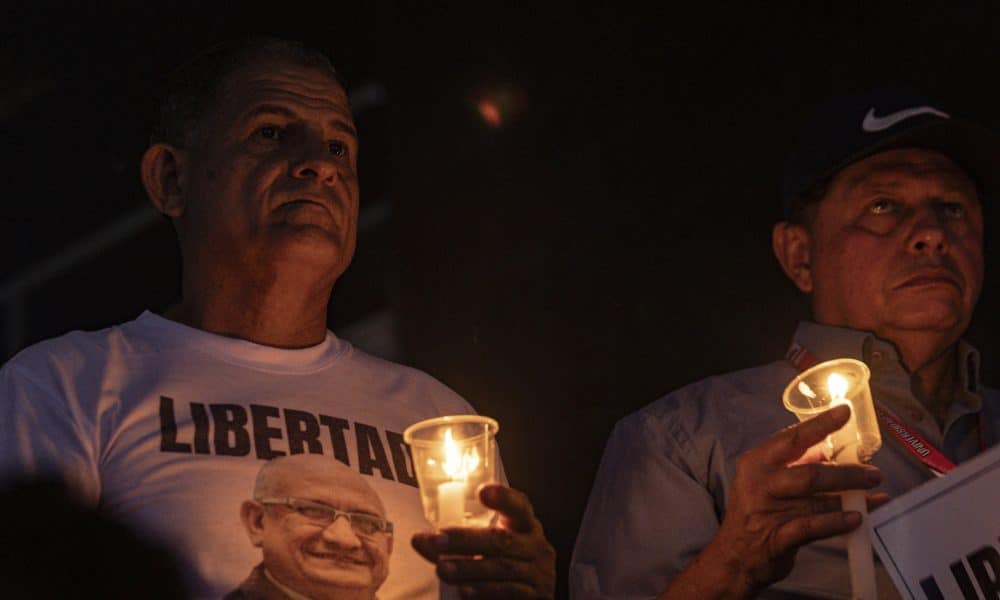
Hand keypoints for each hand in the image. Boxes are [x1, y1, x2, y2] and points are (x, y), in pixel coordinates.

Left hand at [412, 484, 555, 598]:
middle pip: (501, 539)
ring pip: (502, 567)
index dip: (504, 498)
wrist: (529, 596)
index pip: (519, 506)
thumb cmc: (506, 563)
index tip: (483, 491)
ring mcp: (538, 573)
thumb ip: (456, 544)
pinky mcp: (536, 596)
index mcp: (525, 525)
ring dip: (469, 568)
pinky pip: (508, 592)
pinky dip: (484, 590)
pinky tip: (464, 590)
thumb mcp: (487, 548)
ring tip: (442, 568)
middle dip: (466, 539)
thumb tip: (420, 539)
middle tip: (437, 539)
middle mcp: (536, 546)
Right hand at [664, 404, 889, 598]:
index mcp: (756, 462)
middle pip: (811, 472)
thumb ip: (794, 465)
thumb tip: (828, 451)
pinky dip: (837, 523)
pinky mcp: (777, 537)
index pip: (792, 438)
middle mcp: (760, 483)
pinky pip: (813, 527)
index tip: (845, 411)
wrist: (732, 558)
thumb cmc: (754, 515)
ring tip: (873, 497)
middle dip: (847, 472)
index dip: (820, 424)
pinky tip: (856, 519)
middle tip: (874, 473)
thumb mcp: (765, 482)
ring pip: (817, 500)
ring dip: (850, 499)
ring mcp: (766, 510)